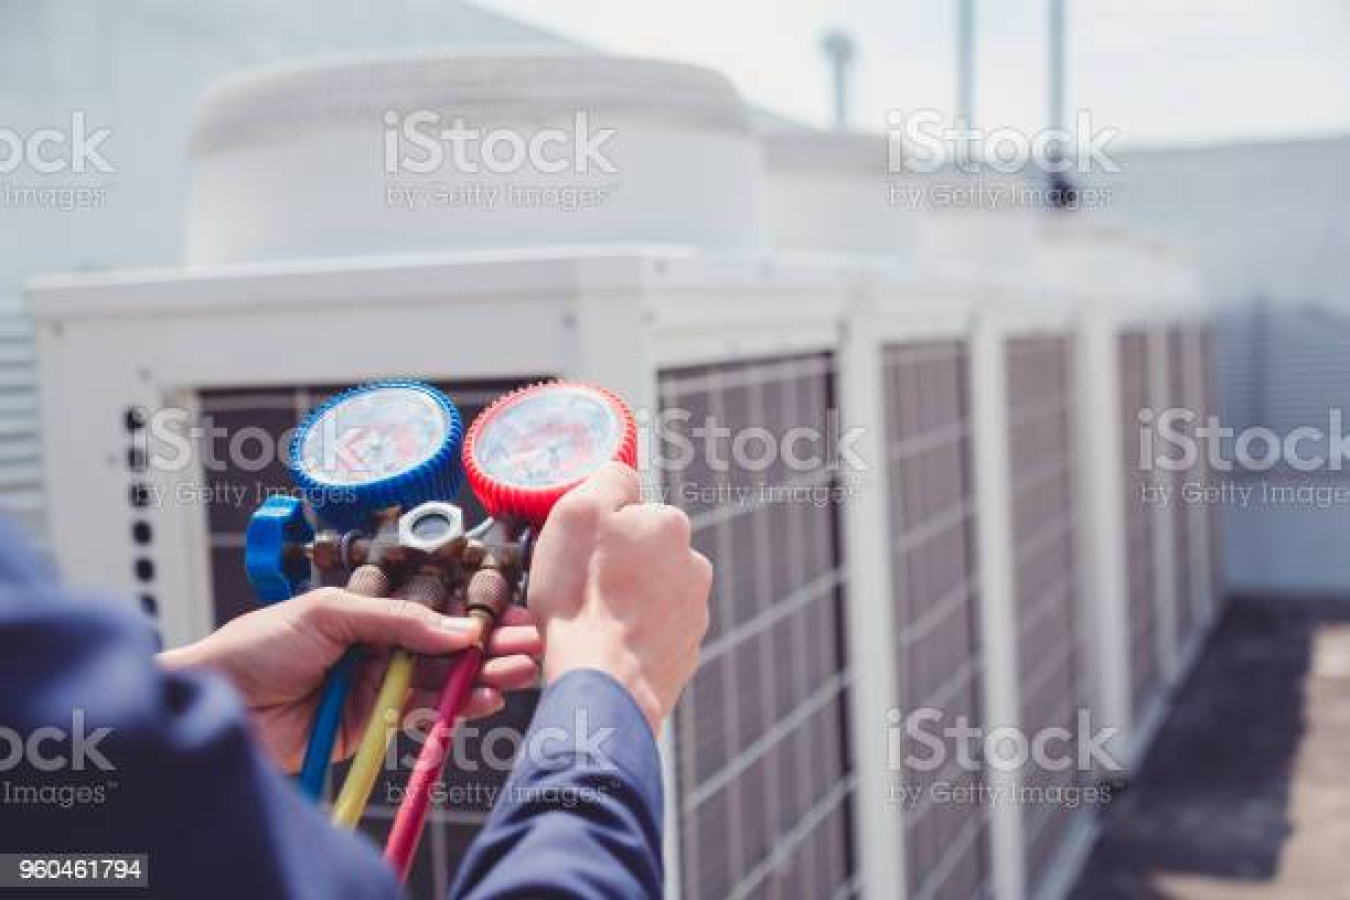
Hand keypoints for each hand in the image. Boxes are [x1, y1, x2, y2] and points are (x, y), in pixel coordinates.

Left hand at [159, 588, 542, 772]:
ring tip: (519, 670)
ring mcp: (378, 684)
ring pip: (443, 679)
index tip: (509, 612)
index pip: (432, 606)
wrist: (217, 703)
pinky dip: (457, 708)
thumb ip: (397, 620)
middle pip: (445, 644)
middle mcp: (377, 645)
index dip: (473, 610)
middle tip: (529, 642)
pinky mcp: (374, 723)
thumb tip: (457, 629)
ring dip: (483, 675)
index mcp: (367, 609)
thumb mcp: (328, 613)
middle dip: (489, 643)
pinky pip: (424, 713)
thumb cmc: (256, 646)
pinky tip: (487, 698)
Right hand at [527, 462, 712, 732]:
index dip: (597, 530)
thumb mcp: (578, 511)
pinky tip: (606, 646)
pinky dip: (630, 637)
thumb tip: (623, 475)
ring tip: (591, 621)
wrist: (603, 684)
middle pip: (642, 553)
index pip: (630, 511)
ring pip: (648, 594)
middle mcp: (694, 565)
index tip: (577, 552)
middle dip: (614, 566)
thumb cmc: (583, 598)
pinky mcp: (685, 654)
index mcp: (670, 525)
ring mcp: (694, 613)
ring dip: (624, 602)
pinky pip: (651, 634)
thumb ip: (609, 479)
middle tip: (579, 588)